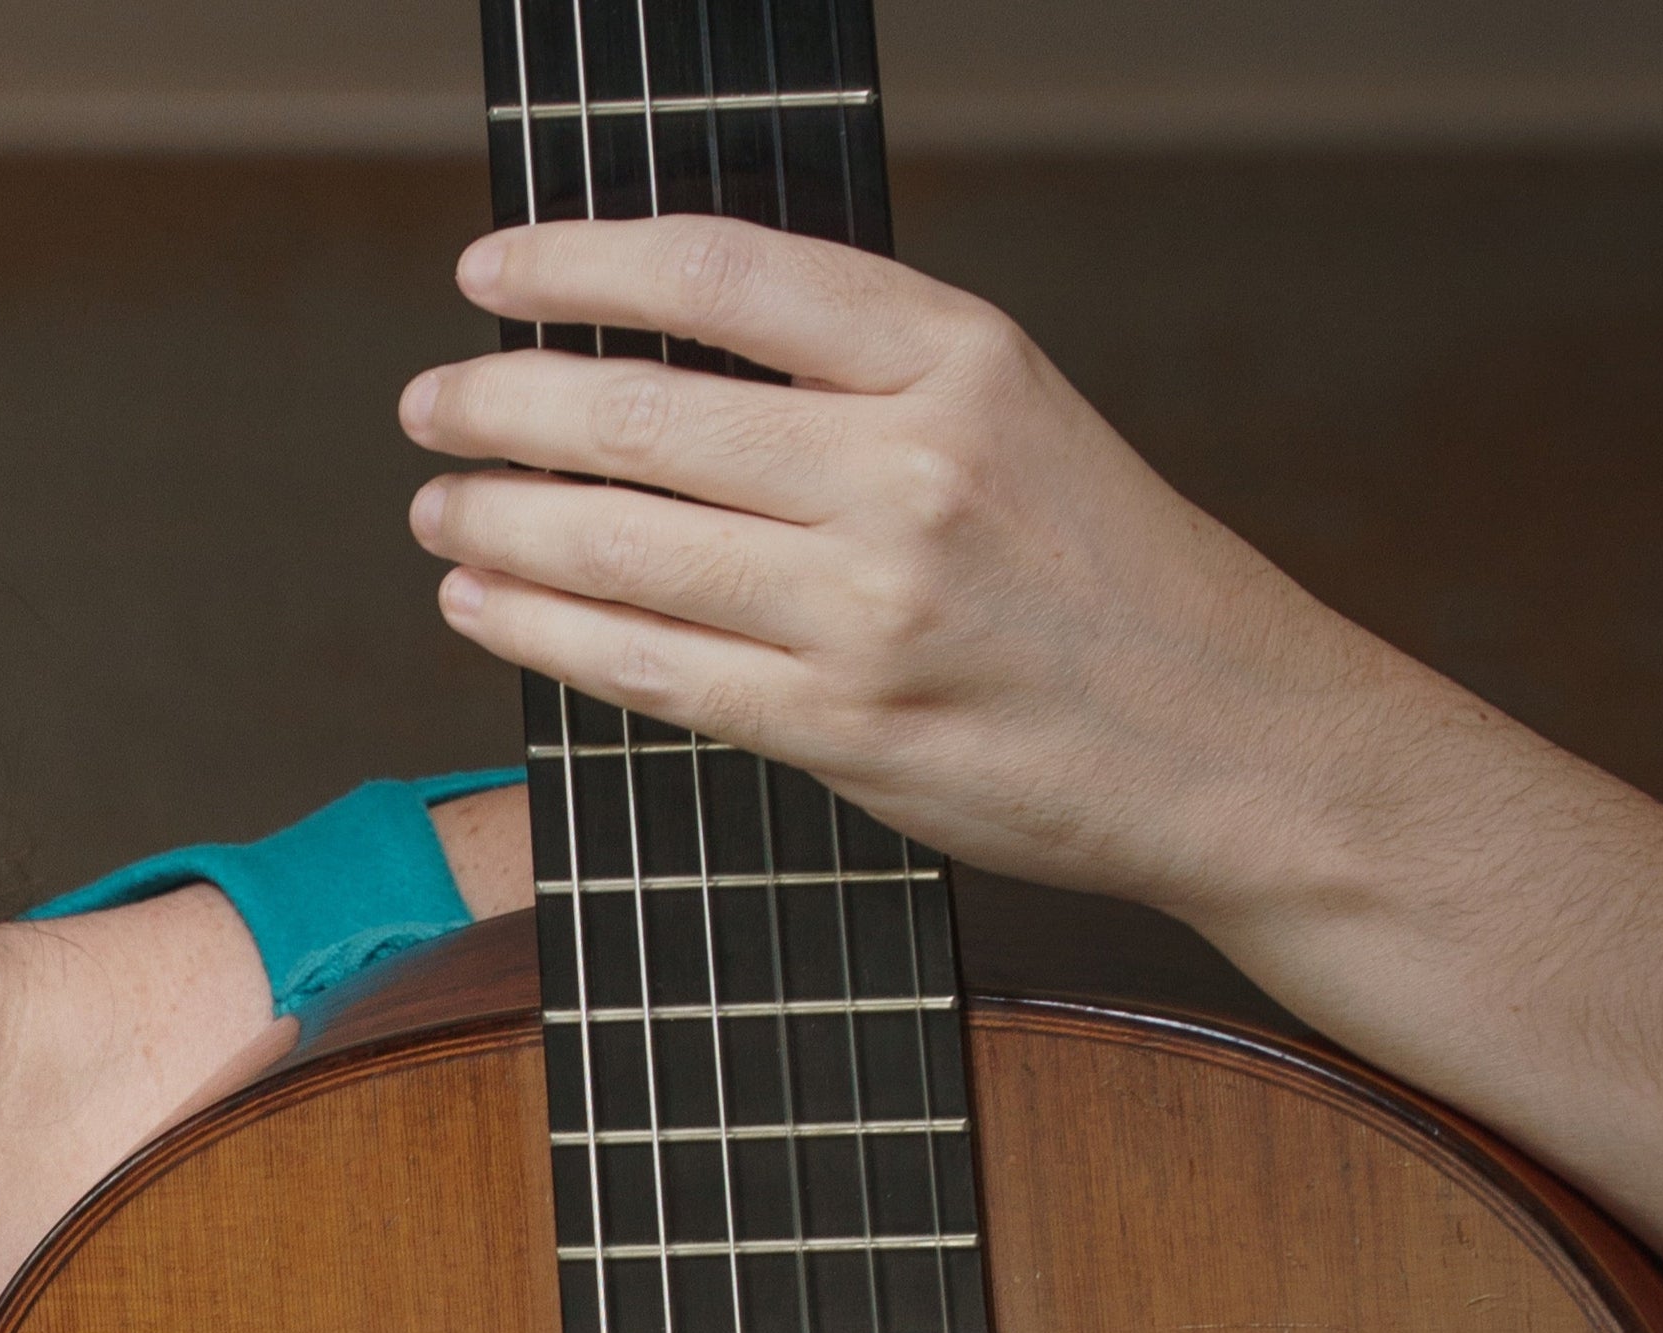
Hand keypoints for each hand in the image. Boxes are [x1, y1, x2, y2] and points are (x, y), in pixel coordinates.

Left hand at [397, 216, 1662, 1332]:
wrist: (1232, 742)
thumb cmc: (1105, 572)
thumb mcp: (1011, 412)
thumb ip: (853, 375)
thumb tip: (641, 348)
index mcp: (960, 358)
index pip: (724, 273)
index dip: (580, 262)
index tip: (489, 272)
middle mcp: (911, 470)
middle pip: (640, 414)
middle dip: (499, 404)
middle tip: (430, 403)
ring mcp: (870, 607)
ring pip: (618, 547)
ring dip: (495, 523)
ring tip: (439, 509)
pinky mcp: (839, 726)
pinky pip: (645, 668)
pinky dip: (540, 632)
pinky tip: (485, 606)